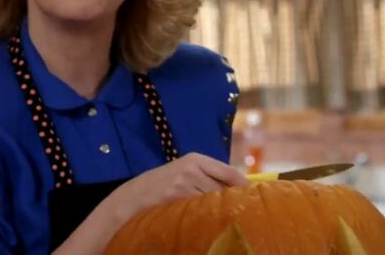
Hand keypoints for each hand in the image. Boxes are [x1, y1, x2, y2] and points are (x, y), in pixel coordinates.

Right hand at [53, 153, 245, 254]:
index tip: (254, 199)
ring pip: (214, 202)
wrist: (130, 199)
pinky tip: (208, 224)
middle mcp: (192, 168)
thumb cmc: (159, 187)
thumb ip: (205, 177)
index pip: (230, 173)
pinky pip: (201, 212)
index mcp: (195, 159)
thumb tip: (239, 190)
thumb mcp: (181, 174)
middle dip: (232, 203)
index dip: (244, 188)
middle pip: (225, 189)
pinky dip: (207, 219)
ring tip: (223, 221)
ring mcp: (184, 184)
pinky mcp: (177, 198)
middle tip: (243, 215)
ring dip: (220, 212)